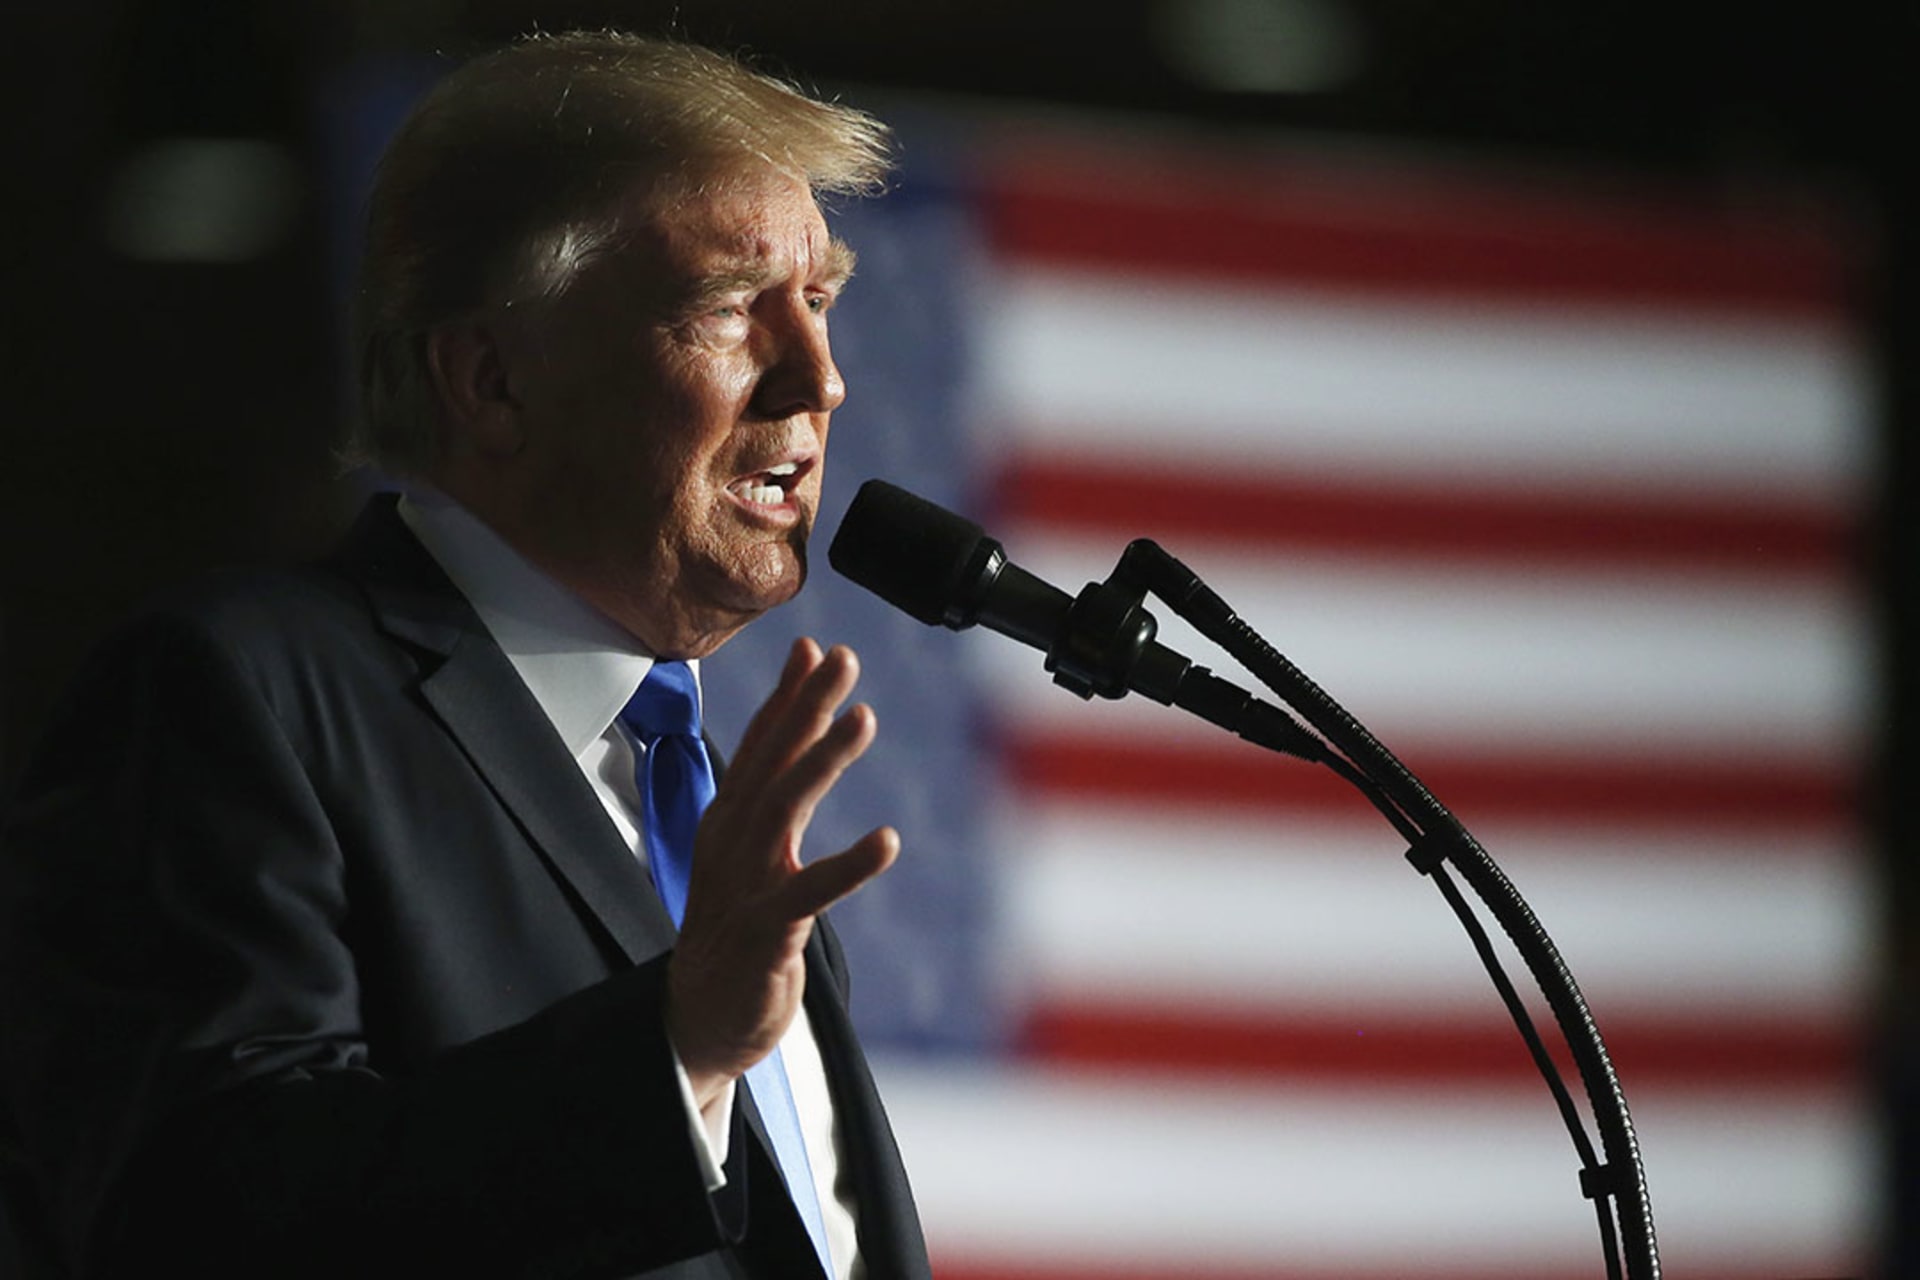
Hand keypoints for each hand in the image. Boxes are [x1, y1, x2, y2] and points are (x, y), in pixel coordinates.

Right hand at [664, 638, 898, 1106]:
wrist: (697, 1019)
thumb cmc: (734, 927)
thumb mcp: (750, 853)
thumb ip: (773, 791)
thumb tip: (798, 732)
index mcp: (728, 823)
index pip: (758, 747)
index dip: (787, 696)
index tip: (814, 647)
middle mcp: (732, 845)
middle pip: (770, 763)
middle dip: (806, 706)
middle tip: (842, 659)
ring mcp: (745, 887)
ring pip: (782, 810)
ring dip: (822, 761)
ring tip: (861, 718)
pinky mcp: (766, 933)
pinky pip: (808, 893)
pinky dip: (847, 865)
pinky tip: (885, 840)